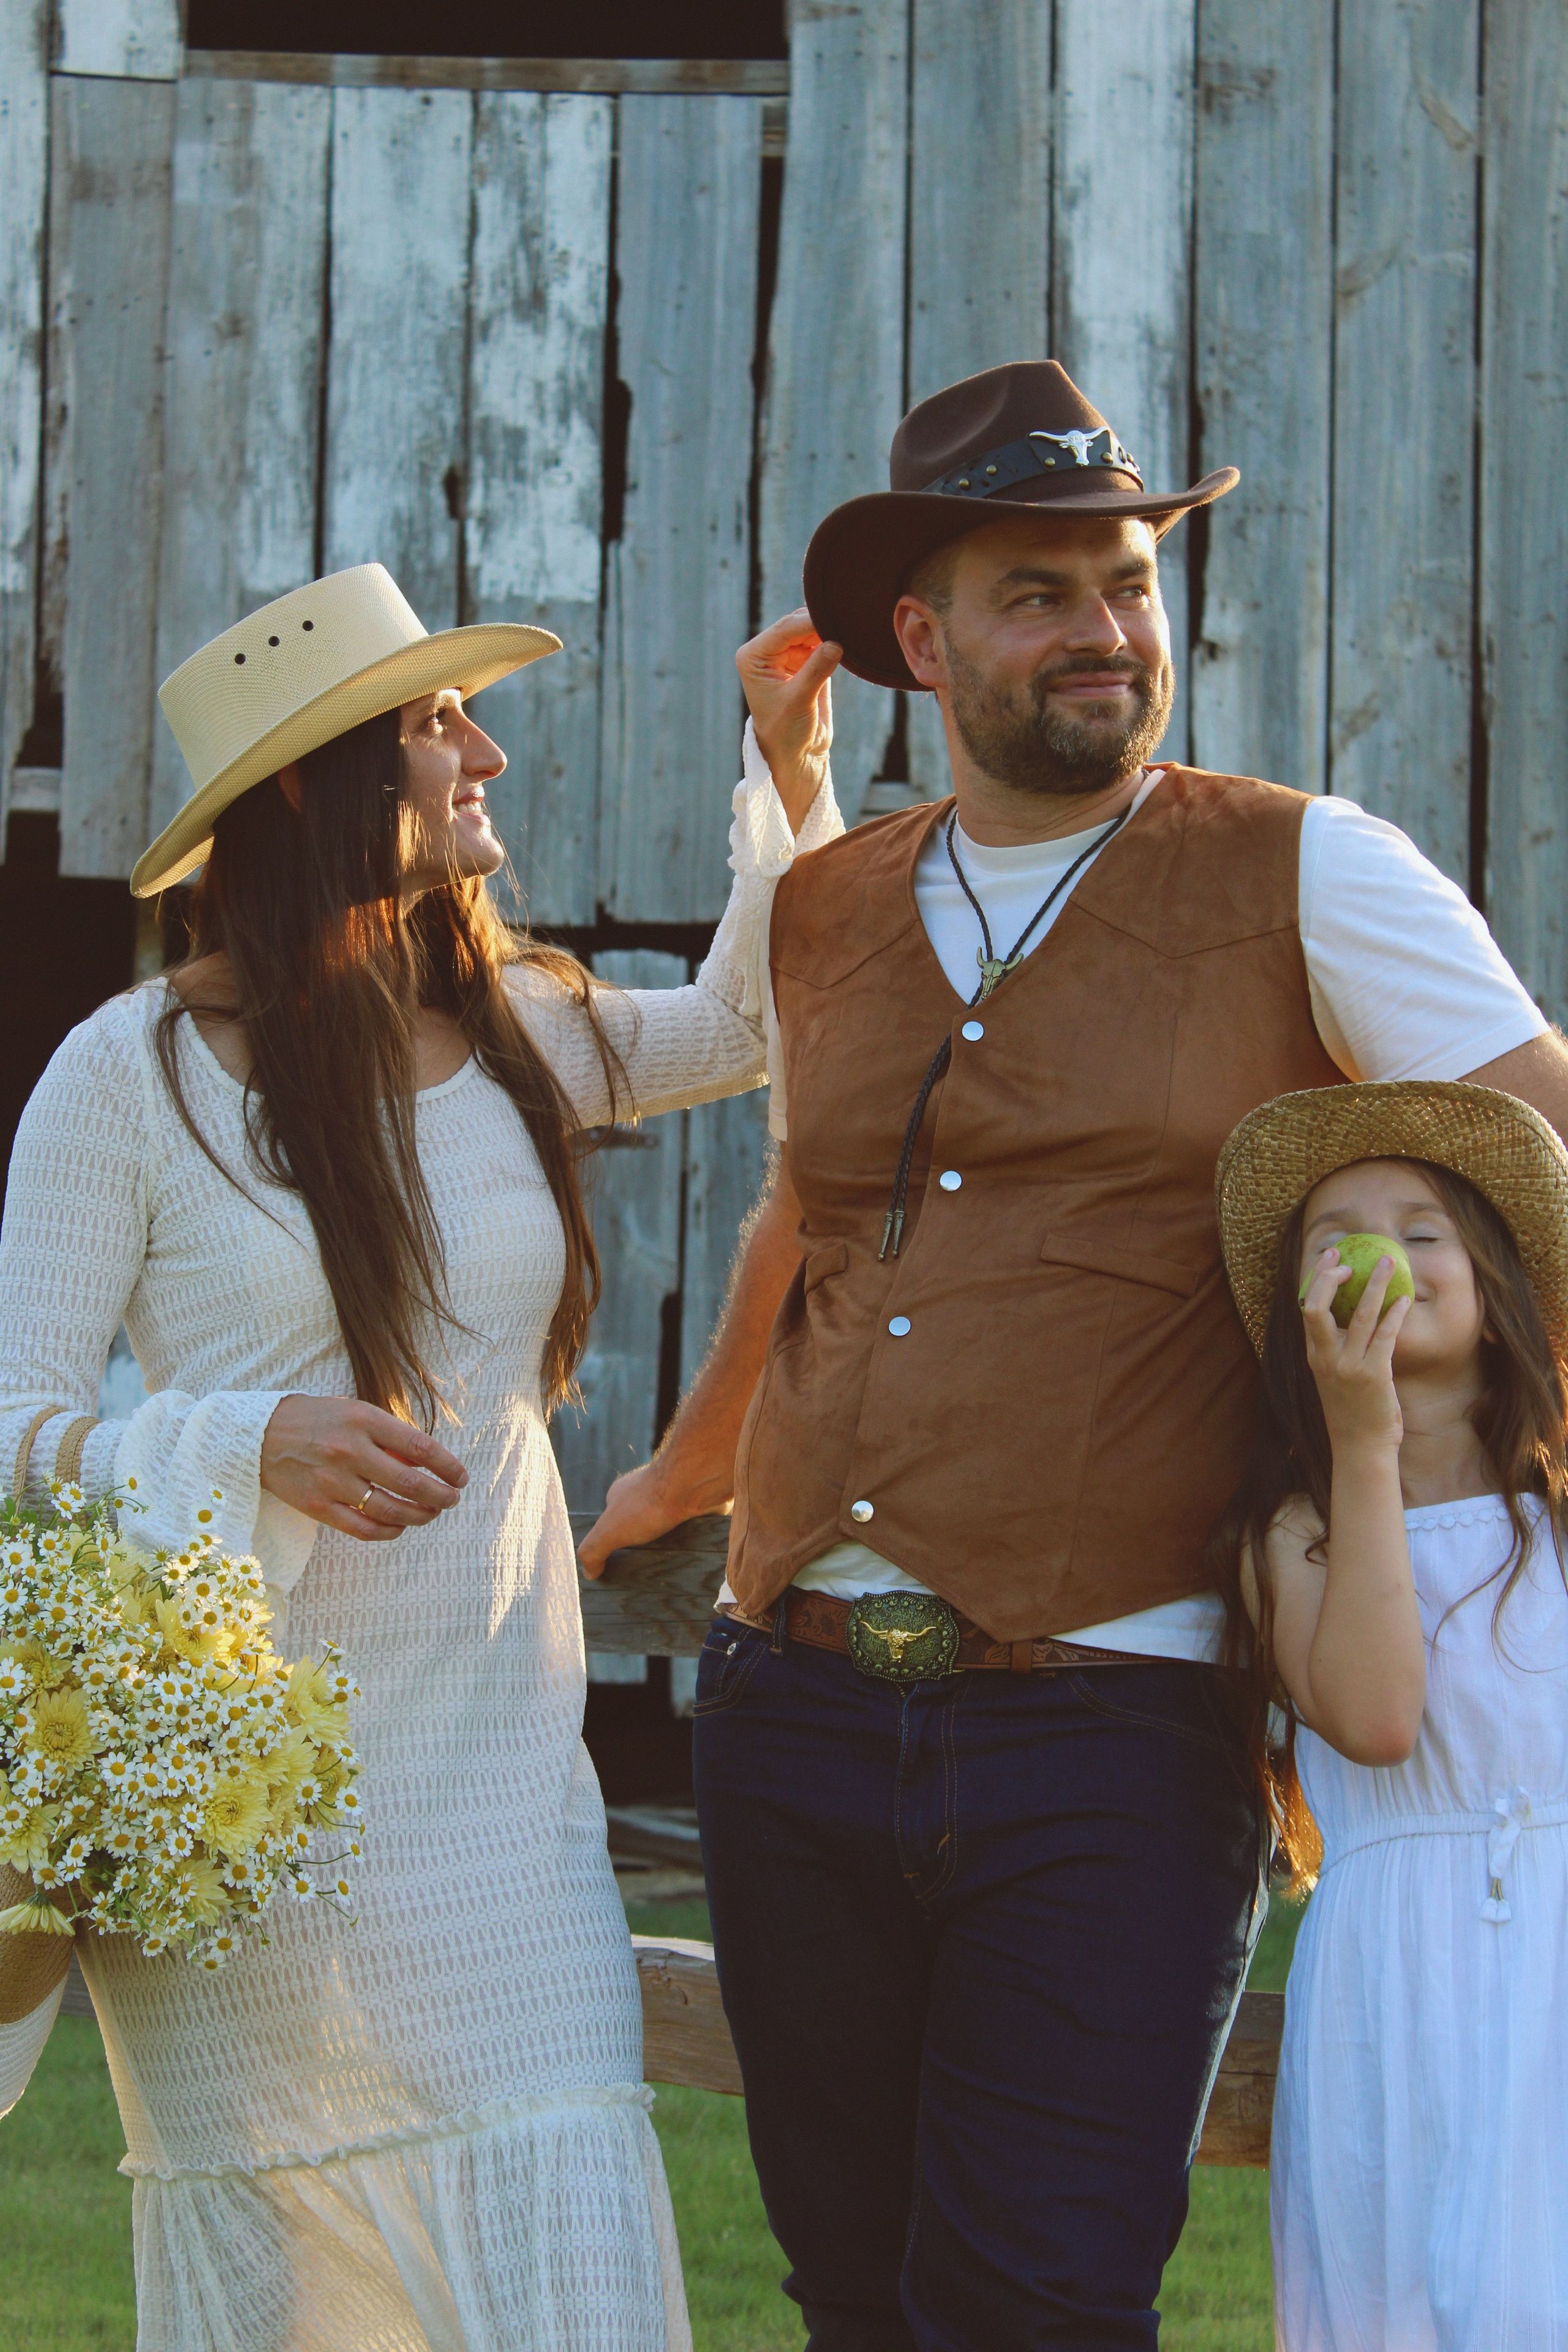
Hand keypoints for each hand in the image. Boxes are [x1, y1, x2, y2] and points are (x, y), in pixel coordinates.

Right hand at [260, 1395, 467, 1542]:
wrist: (261, 1435)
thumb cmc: (317, 1420)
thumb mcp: (355, 1412)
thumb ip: (389, 1435)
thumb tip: (425, 1464)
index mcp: (364, 1420)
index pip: (420, 1448)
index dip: (447, 1466)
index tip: (460, 1476)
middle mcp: (350, 1451)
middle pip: (410, 1483)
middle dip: (441, 1495)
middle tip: (452, 1499)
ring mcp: (333, 1481)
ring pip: (390, 1509)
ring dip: (420, 1515)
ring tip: (432, 1512)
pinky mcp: (318, 1506)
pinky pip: (363, 1528)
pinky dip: (389, 1531)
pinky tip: (400, 1527)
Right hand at [577, 1456, 731, 1579]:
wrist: (693, 1485)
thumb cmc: (649, 1502)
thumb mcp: (610, 1530)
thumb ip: (593, 1550)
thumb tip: (588, 1572)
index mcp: (622, 1496)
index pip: (613, 1525)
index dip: (614, 1546)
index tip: (618, 1571)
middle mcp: (648, 1495)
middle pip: (642, 1530)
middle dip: (643, 1551)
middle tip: (646, 1578)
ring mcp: (674, 1500)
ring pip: (668, 1533)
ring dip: (668, 1551)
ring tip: (669, 1575)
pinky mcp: (697, 1508)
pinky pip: (691, 1532)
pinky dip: (689, 1546)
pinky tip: (690, 1562)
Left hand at [736, 607, 840, 831]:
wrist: (795, 754)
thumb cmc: (786, 733)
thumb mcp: (799, 701)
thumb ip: (816, 670)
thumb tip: (836, 643)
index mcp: (753, 657)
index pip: (784, 629)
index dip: (811, 623)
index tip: (836, 619)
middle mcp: (766, 651)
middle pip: (797, 624)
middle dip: (821, 623)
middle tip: (848, 623)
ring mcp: (786, 654)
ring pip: (810, 629)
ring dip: (829, 630)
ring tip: (850, 631)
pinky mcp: (804, 661)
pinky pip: (821, 641)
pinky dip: (833, 639)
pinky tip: (848, 641)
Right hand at [1300, 1248, 1411, 1457]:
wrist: (1361, 1448)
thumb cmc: (1353, 1413)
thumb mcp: (1335, 1378)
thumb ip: (1338, 1350)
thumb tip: (1353, 1318)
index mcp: (1314, 1356)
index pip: (1307, 1307)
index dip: (1318, 1278)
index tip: (1332, 1257)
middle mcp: (1326, 1358)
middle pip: (1318, 1306)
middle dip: (1333, 1276)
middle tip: (1352, 1258)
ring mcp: (1348, 1367)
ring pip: (1359, 1315)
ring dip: (1374, 1285)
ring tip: (1387, 1263)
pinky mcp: (1374, 1375)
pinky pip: (1385, 1336)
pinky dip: (1395, 1314)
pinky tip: (1404, 1300)